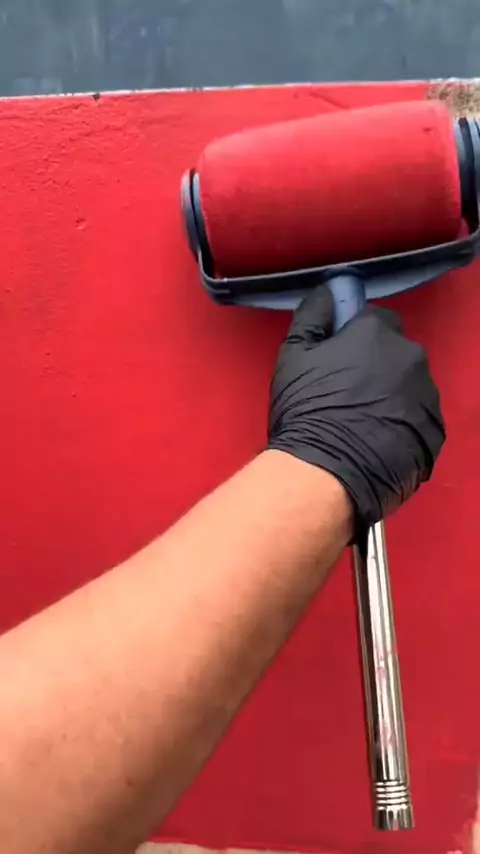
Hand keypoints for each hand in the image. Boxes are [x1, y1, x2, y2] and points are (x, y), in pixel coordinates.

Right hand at [268, 285, 444, 529]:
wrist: (326, 472)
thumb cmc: (307, 411)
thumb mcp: (293, 356)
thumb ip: (312, 316)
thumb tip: (327, 292)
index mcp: (378, 333)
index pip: (376, 320)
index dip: (356, 338)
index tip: (341, 359)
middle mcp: (410, 358)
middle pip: (396, 353)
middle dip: (377, 367)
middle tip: (347, 394)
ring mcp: (426, 396)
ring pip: (410, 386)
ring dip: (392, 396)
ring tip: (360, 422)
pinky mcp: (434, 431)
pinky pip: (419, 419)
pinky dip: (403, 426)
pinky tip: (377, 440)